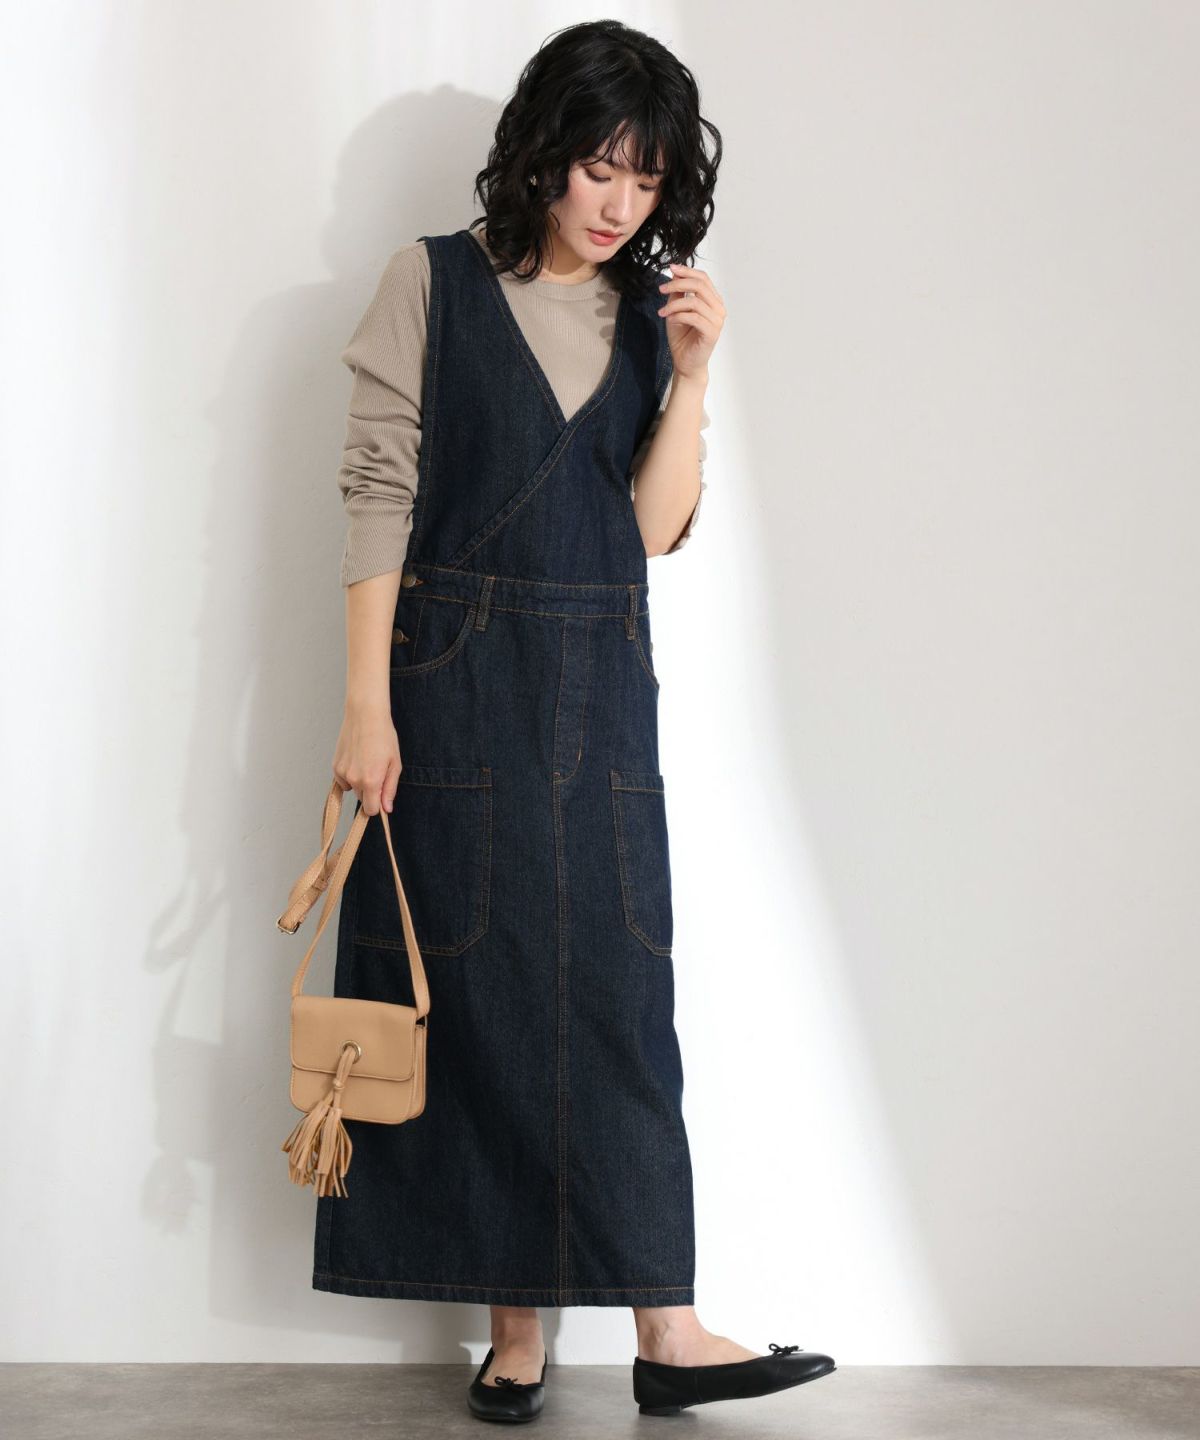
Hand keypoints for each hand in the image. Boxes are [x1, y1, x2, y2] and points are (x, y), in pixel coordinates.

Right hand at [331, 702, 401, 815]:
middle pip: (362, 799)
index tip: (382, 797)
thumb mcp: (394, 764)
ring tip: (367, 762)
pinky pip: (343, 780)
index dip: (378, 805)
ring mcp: (342, 773)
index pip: (371, 810)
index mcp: (371, 781)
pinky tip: (357, 760)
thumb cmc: (384, 737)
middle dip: (370, 792)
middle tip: (378, 771)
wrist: (365, 716)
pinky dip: (349, 775)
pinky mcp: (335, 766)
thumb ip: (390, 789)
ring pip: (353, 789)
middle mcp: (354, 780)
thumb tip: (386, 809)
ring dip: (359, 783)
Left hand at [656, 262, 725, 380]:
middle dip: (678, 284)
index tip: (670, 268)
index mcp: (713, 300)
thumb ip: (678, 292)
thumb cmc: (682, 337)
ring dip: (674, 304)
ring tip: (662, 312)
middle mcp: (719, 309)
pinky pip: (694, 317)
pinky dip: (678, 315)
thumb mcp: (676, 309)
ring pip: (695, 301)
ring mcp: (717, 321)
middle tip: (661, 289)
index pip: (703, 278)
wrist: (685, 362)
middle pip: (700, 286)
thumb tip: (675, 273)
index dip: (687, 271)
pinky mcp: (712, 333)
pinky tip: (669, 319)